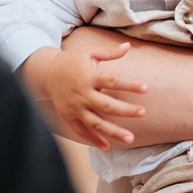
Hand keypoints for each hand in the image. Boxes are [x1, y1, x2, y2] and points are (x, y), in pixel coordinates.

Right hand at [21, 32, 148, 148]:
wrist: (46, 73)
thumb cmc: (72, 61)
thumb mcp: (88, 52)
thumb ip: (108, 51)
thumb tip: (128, 46)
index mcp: (88, 76)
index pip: (112, 80)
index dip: (129, 85)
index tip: (145, 88)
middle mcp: (82, 94)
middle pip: (106, 105)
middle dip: (125, 110)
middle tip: (142, 112)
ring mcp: (75, 108)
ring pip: (96, 123)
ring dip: (113, 131)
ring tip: (130, 138)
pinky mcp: (69, 117)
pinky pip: (82, 131)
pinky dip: (94, 140)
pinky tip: (107, 146)